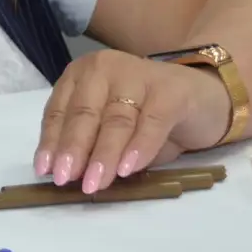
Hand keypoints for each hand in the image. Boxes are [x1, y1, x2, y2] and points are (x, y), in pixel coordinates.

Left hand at [36, 50, 229, 192]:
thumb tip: (71, 174)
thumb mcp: (113, 130)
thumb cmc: (149, 118)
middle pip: (84, 113)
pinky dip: (139, 147)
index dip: (51, 141)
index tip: (44, 170)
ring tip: (94, 182)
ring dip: (103, 155)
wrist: (207, 99)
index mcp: (83, 76)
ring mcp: (139, 75)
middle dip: (73, 149)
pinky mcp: (172, 91)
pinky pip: (151, 122)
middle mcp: (107, 69)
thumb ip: (92, 143)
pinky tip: (129, 169)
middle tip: (64, 179)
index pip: (60, 110)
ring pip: (116, 120)